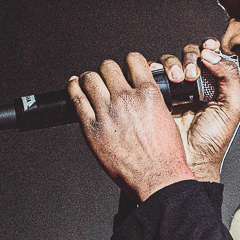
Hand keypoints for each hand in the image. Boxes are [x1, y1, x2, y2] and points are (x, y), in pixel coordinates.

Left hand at [68, 53, 194, 201]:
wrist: (158, 178)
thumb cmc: (165, 156)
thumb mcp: (166, 119)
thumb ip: (152, 101)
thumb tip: (142, 93)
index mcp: (148, 94)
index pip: (133, 60)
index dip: (128, 62)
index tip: (126, 67)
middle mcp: (126, 99)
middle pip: (108, 67)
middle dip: (108, 71)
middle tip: (108, 79)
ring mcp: (107, 112)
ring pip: (90, 78)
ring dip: (90, 79)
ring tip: (90, 83)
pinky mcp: (91, 127)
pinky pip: (76, 99)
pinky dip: (73, 88)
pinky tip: (74, 87)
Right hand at [154, 38, 239, 182]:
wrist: (190, 161)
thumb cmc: (213, 141)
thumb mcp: (233, 108)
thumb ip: (230, 77)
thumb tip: (212, 55)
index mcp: (216, 85)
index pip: (211, 57)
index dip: (209, 48)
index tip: (208, 48)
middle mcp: (196, 84)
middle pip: (190, 55)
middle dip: (190, 58)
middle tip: (191, 74)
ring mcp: (176, 90)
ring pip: (171, 62)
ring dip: (173, 64)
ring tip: (178, 79)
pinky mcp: (158, 96)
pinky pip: (153, 75)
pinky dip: (155, 71)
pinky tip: (162, 80)